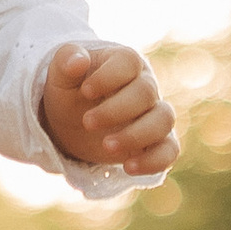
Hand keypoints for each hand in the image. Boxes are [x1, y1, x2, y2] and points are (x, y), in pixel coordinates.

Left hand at [42, 41, 176, 179]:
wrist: (73, 124)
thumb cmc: (71, 92)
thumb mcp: (60, 76)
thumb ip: (65, 61)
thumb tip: (78, 61)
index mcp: (124, 63)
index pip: (129, 62)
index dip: (109, 76)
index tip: (85, 92)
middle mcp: (145, 86)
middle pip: (146, 92)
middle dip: (115, 110)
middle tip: (86, 123)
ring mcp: (154, 115)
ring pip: (163, 120)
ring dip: (136, 135)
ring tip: (106, 146)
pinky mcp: (157, 143)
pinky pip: (170, 150)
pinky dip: (154, 161)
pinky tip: (128, 168)